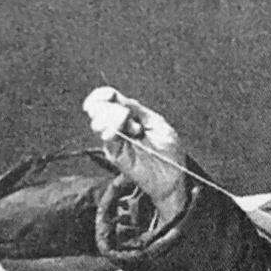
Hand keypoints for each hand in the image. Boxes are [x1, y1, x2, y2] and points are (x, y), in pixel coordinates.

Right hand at [82, 86, 188, 220]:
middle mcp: (119, 126)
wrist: (172, 175)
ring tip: (134, 129)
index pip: (110, 99)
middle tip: (128, 116)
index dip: (102, 95)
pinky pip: (106, 138)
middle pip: (100, 108)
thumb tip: (120, 101)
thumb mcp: (157, 124)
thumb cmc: (168, 150)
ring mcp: (115, 140)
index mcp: (131, 115)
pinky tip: (115, 133)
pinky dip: (109, 131)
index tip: (105, 95)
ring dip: (112, 119)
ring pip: (98, 122)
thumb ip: (138, 111)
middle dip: (110, 107)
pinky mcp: (114, 154)